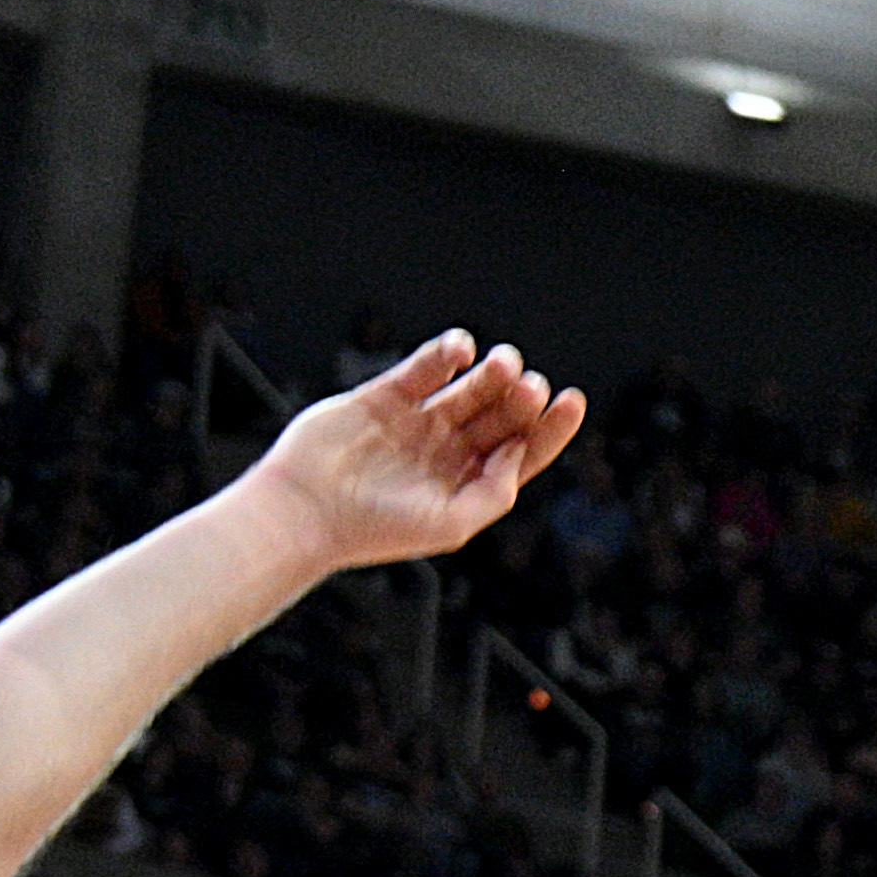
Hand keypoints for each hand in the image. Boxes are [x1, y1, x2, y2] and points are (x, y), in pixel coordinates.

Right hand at [240, 330, 587, 571]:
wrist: (304, 512)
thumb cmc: (375, 528)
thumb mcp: (452, 525)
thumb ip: (495, 492)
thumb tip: (521, 453)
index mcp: (468, 483)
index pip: (523, 449)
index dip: (551, 426)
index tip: (572, 400)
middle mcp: (446, 452)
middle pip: (500, 416)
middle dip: (520, 397)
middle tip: (528, 384)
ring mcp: (415, 424)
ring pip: (467, 389)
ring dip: (491, 373)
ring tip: (503, 362)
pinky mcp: (382, 399)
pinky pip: (422, 369)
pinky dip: (445, 354)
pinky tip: (462, 348)